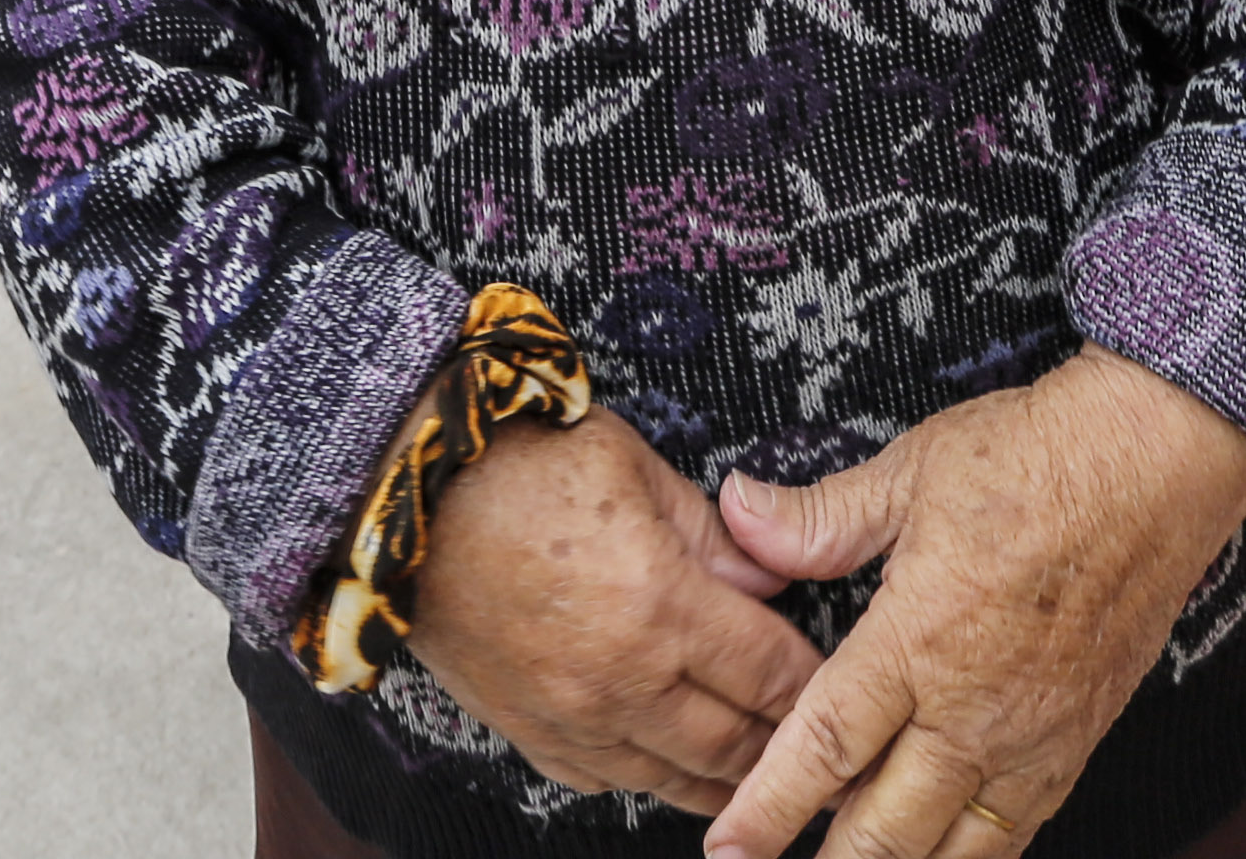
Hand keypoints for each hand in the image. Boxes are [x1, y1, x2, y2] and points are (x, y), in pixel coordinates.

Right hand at [406, 401, 827, 815]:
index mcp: (660, 607)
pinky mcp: (528, 731)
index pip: (770, 671)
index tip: (845, 686)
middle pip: (734, 743)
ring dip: (727, 783)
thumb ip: (710, 532)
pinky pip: (606, 781)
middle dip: (786, 747)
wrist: (400, 495)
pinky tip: (674, 773)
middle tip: (827, 751)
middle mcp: (621, 680)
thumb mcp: (632, 465)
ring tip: (766, 782)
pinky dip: (650, 781)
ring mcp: (571, 716)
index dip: (816, 684)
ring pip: (674, 778)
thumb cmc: (514, 462)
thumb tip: (763, 578)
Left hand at [698, 349, 1245, 858]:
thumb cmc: (1037, 457)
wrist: (1158, 464)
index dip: (768, 808)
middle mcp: (972, 708)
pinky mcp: (1072, 745)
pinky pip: (1013, 836)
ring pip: (950, 852)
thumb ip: (819, 518)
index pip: (825, 745)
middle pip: (883, 827)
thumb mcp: (912, 471)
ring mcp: (1029, 738)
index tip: (728, 848)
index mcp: (918, 638)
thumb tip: (739, 514)